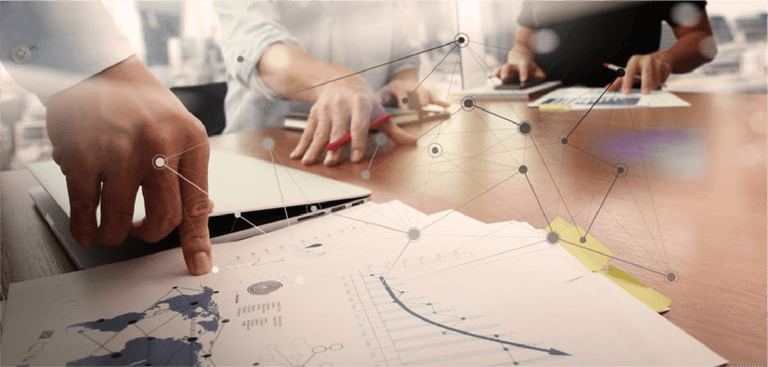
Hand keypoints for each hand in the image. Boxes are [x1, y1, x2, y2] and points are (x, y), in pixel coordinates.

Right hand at [46, 56, 212, 274]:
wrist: (98, 70)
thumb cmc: (144, 106)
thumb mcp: (182, 130)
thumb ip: (190, 171)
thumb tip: (202, 212)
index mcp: (191, 140)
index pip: (197, 203)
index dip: (197, 241)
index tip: (199, 265)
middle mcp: (159, 144)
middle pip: (164, 218)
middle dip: (149, 234)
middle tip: (140, 232)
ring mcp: (120, 151)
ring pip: (121, 221)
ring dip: (115, 234)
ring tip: (111, 230)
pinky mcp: (82, 156)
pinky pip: (86, 209)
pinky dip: (86, 227)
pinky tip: (87, 229)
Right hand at [289, 75, 416, 165]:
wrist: (340, 79)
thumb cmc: (364, 101)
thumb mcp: (379, 111)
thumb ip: (394, 130)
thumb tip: (414, 143)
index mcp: (360, 104)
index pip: (359, 125)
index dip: (358, 141)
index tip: (357, 158)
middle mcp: (341, 105)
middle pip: (337, 129)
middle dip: (333, 147)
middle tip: (331, 163)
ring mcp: (326, 108)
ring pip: (319, 130)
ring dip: (314, 148)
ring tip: (310, 163)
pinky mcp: (314, 112)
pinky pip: (307, 130)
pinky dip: (302, 143)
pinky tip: (297, 155)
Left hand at [378, 78, 448, 108]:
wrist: (398, 82)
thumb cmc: (388, 93)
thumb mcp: (381, 94)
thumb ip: (379, 101)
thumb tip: (375, 110)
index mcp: (397, 87)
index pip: (401, 93)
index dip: (403, 101)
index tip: (405, 110)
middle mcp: (410, 87)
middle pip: (417, 90)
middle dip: (421, 97)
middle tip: (424, 105)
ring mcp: (419, 90)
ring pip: (427, 93)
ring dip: (432, 98)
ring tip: (439, 105)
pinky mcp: (425, 94)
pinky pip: (434, 97)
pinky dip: (440, 102)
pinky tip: (447, 106)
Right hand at [490, 47, 545, 84]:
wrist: (520, 53)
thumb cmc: (528, 65)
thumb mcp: (536, 67)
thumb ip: (539, 73)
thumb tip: (541, 77)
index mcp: (522, 64)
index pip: (523, 68)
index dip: (523, 74)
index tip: (523, 81)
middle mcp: (512, 65)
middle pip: (507, 67)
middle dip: (505, 73)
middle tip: (504, 79)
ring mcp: (506, 67)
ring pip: (500, 68)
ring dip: (496, 74)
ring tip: (494, 79)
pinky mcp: (501, 70)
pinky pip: (495, 72)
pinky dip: (492, 75)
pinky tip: (489, 77)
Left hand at [607, 51, 671, 94]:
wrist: (660, 58)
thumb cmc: (641, 68)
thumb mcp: (629, 72)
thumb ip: (618, 82)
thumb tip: (607, 89)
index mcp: (634, 61)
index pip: (629, 72)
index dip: (627, 82)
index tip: (626, 92)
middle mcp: (646, 60)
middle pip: (647, 73)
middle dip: (646, 84)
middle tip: (645, 93)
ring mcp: (657, 62)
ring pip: (655, 79)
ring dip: (652, 86)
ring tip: (649, 85)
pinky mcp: (666, 66)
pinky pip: (663, 79)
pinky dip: (660, 83)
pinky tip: (657, 79)